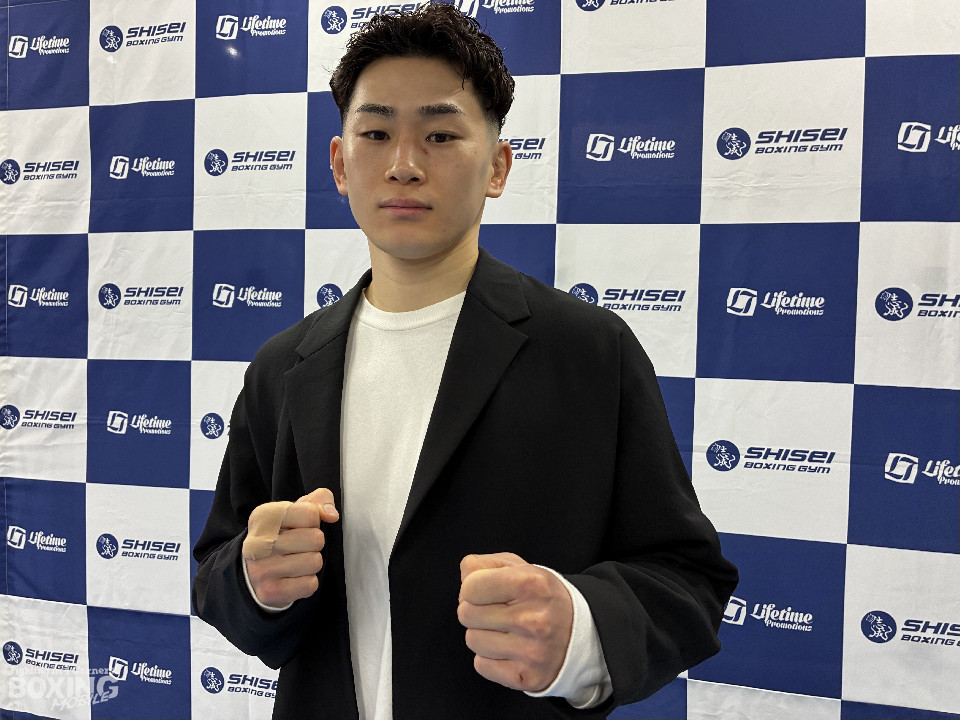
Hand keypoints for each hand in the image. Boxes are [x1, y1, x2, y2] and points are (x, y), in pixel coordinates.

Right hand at [244, 488, 339, 607]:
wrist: (254, 573)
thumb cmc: (283, 535)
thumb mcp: (296, 510)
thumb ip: (319, 500)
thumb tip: (332, 515)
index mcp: (263, 517)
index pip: (310, 513)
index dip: (314, 521)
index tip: (301, 526)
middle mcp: (258, 542)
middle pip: (316, 538)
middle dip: (314, 543)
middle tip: (300, 547)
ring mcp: (262, 569)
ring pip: (315, 562)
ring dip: (312, 562)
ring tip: (296, 562)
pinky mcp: (270, 592)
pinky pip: (310, 584)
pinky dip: (307, 582)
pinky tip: (293, 578)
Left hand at [457, 552, 572, 692]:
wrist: (580, 635)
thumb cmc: (543, 598)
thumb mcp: (522, 568)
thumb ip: (486, 564)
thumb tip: (465, 575)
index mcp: (531, 583)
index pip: (470, 587)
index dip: (473, 587)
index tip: (487, 590)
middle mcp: (532, 618)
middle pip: (466, 614)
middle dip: (476, 610)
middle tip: (499, 610)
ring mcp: (531, 651)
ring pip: (472, 640)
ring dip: (482, 634)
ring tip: (506, 630)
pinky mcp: (526, 677)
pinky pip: (481, 665)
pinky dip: (489, 657)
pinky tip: (510, 649)